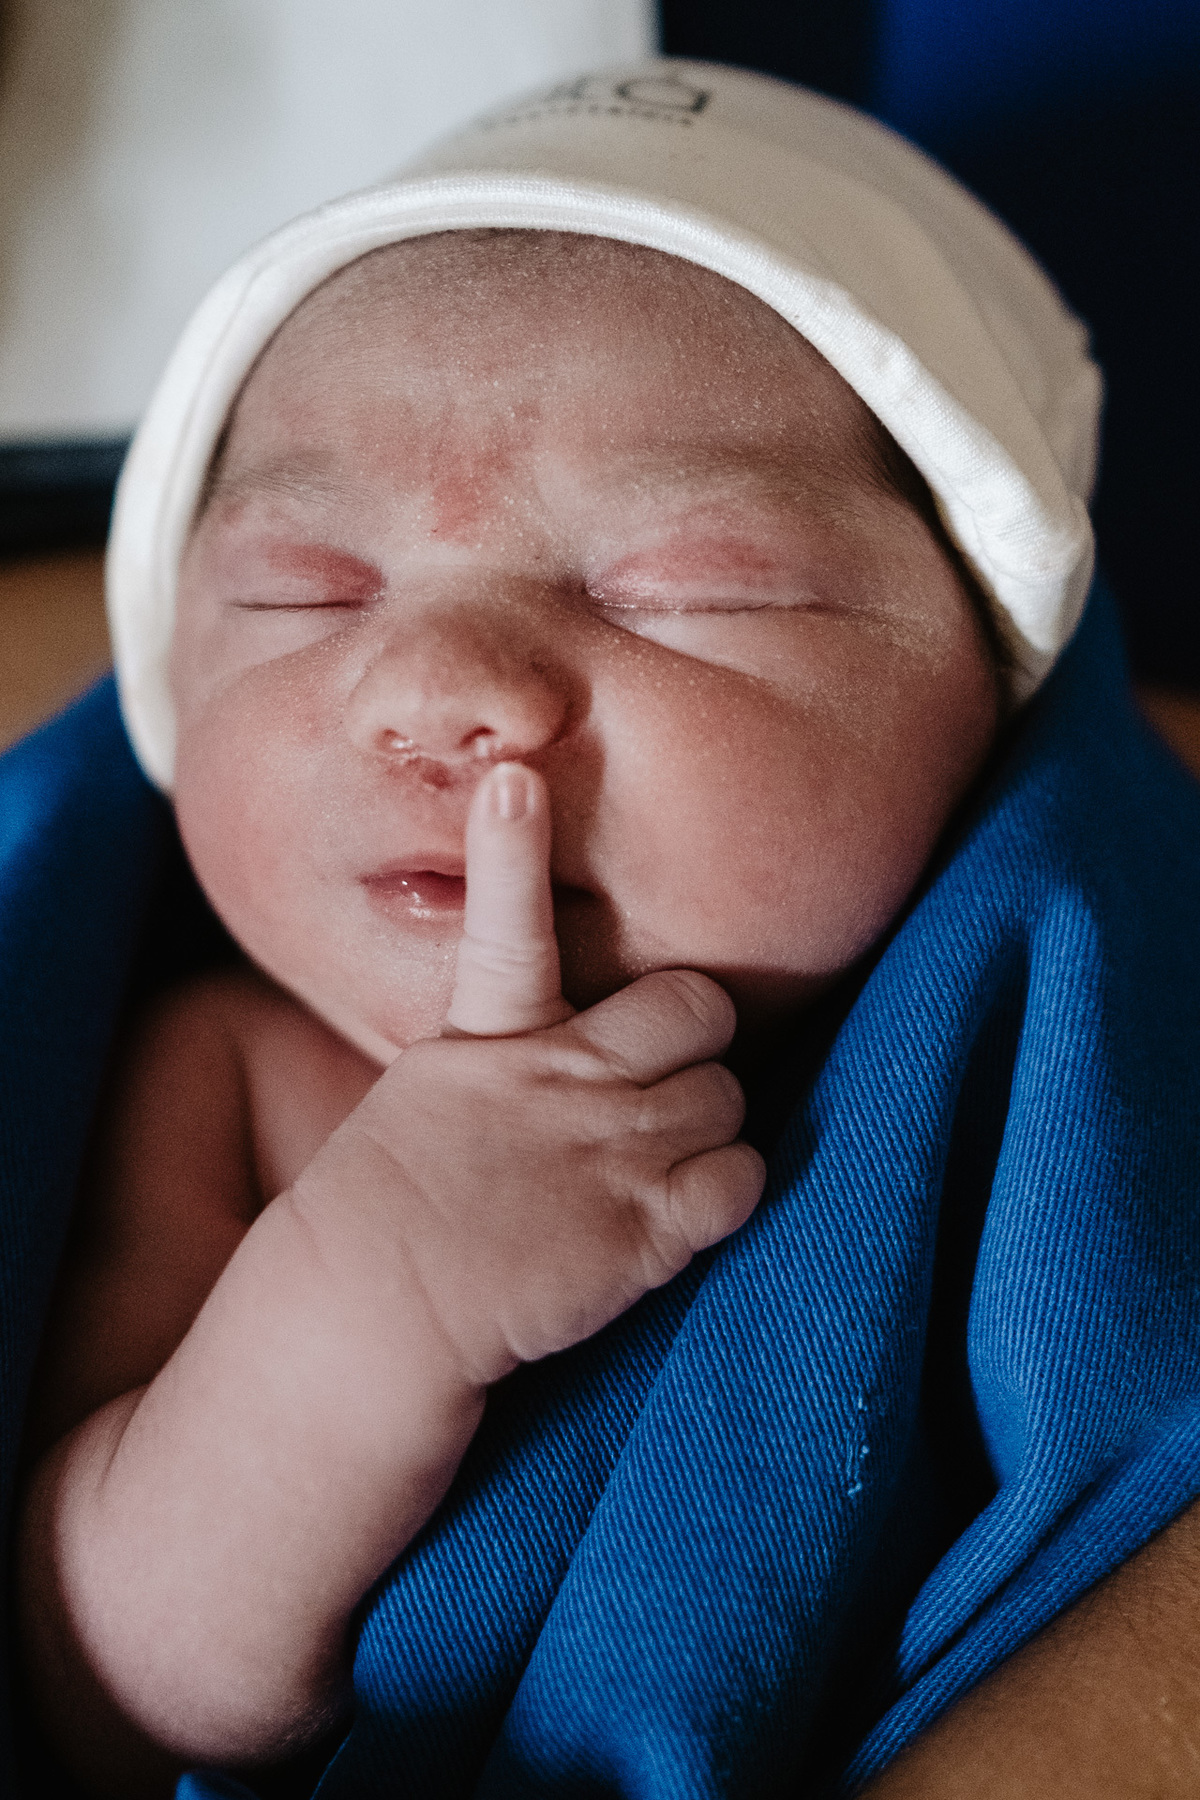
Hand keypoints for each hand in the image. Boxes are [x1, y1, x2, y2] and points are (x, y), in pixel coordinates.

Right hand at [298, 761, 765, 1386]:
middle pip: (699, 1008)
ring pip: (729, 1093)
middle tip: (664, 1070)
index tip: (514, 778)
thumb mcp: (432, 1088)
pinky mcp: (640, 1232)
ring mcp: (605, 1154)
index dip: (509, 848)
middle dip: (697, 1034)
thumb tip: (566, 1023)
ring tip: (659, 1153)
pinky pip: (742, 1178)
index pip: (503, 922)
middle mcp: (557, 1081)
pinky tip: (682, 1206)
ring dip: (709, 1120)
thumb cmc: (400, 1197)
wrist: (374, 1308)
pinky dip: (726, 1187)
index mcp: (491, 1037)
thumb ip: (503, 1040)